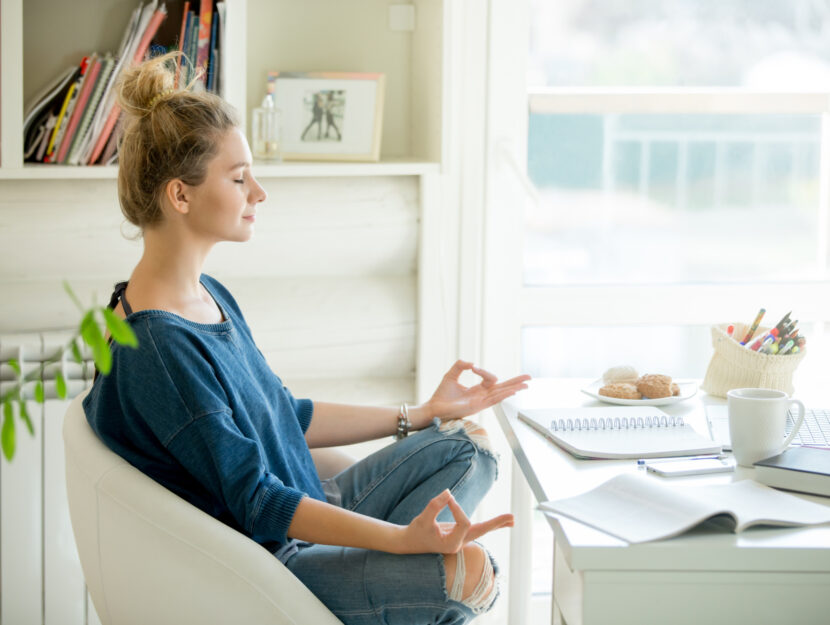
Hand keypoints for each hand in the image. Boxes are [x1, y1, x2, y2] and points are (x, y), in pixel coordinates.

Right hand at [398, 489, 513, 554]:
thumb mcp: (422, 518)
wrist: (409, 543)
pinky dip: (488, 525)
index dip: (457, 507)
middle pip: (481, 532)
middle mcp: (459, 544)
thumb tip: (449, 492)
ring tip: (512, 520)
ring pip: (481, 531)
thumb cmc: (415, 532)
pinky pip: (476, 529)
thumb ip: (434, 505)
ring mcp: (460, 540)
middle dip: (496, 524)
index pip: (463, 522)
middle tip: (513, 518)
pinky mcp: (459, 535)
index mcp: (451, 544)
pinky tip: (500, 523)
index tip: (447, 498)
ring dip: (496, 524)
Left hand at [424, 360, 530, 422]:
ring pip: (501, 394)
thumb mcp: (451, 375)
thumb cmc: (441, 395)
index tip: (473, 367)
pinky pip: (493, 400)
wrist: (433, 408)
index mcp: (477, 390)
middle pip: (502, 388)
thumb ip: (461, 366)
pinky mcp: (477, 407)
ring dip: (513, 388)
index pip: (489, 379)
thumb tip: (472, 363)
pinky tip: (512, 391)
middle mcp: (481, 396)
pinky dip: (503, 394)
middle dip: (516, 382)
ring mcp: (480, 402)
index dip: (484, 371)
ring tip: (526, 384)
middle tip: (529, 378)